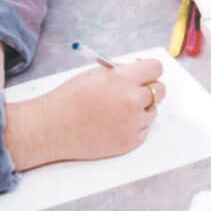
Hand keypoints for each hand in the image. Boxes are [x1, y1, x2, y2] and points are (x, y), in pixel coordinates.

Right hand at [3, 57, 164, 169]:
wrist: (51, 128)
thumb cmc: (70, 98)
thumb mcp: (96, 74)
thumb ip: (122, 72)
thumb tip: (141, 71)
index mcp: (124, 79)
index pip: (156, 68)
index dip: (149, 70)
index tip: (145, 73)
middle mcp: (132, 100)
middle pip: (160, 90)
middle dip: (149, 88)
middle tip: (136, 91)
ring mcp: (132, 124)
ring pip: (153, 111)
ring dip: (142, 109)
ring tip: (117, 110)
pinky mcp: (128, 142)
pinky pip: (144, 130)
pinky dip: (135, 127)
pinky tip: (115, 124)